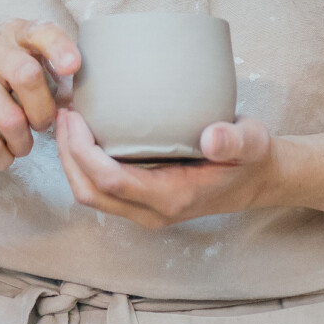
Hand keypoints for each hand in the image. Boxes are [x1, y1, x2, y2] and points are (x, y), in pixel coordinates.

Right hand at [0, 21, 77, 171]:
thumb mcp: (15, 64)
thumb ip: (46, 73)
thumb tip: (78, 102)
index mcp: (13, 34)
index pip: (41, 32)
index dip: (60, 48)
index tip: (72, 67)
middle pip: (28, 76)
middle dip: (43, 112)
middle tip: (41, 125)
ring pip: (11, 119)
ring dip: (23, 143)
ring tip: (20, 144)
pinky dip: (1, 158)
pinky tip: (0, 154)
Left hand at [56, 108, 279, 226]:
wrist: (259, 180)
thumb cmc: (252, 158)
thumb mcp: (252, 143)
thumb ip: (235, 141)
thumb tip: (212, 137)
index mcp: (172, 198)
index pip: (112, 182)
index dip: (83, 152)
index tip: (76, 116)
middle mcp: (152, 211)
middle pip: (90, 192)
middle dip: (67, 154)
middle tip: (64, 111)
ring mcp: (145, 210)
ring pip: (91, 194)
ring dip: (71, 159)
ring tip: (68, 119)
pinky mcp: (141, 201)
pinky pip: (101, 189)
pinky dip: (84, 163)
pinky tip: (85, 132)